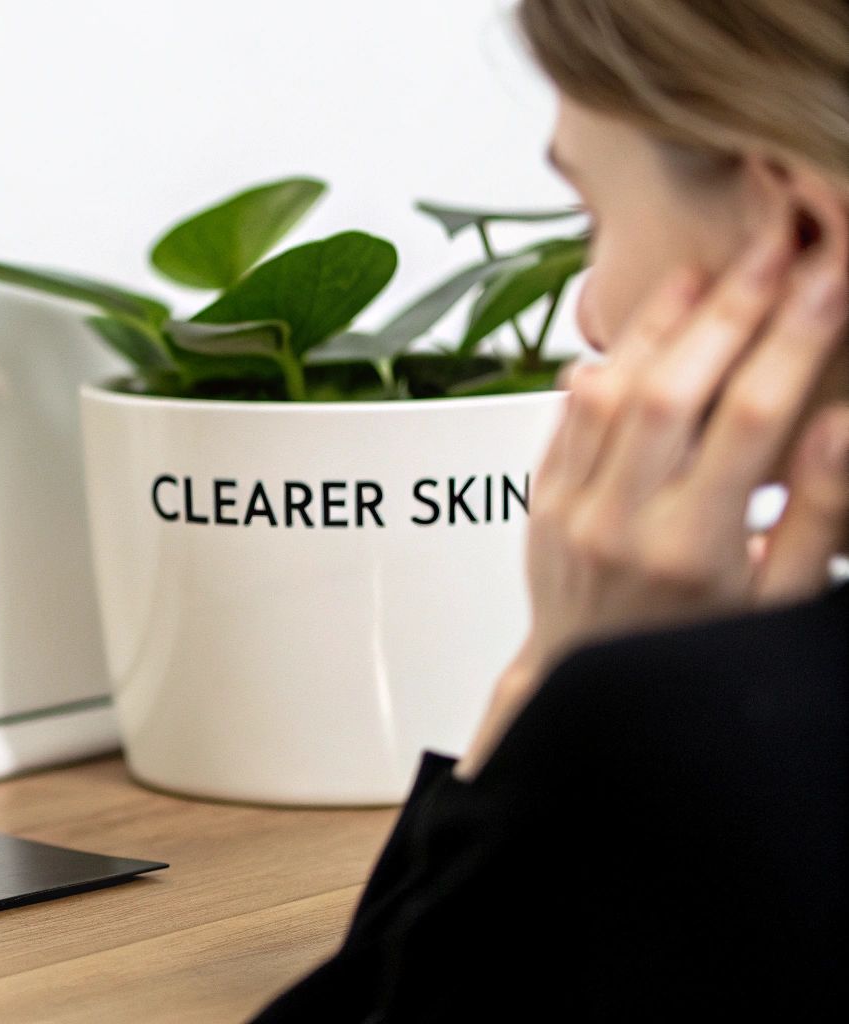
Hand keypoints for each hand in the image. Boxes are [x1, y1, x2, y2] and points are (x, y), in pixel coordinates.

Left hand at [457, 213, 848, 778]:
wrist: (585, 695)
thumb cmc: (696, 653)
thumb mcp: (778, 602)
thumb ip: (812, 515)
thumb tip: (841, 424)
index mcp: (694, 549)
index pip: (750, 418)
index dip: (793, 336)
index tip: (830, 272)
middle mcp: (620, 522)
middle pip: (674, 388)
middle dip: (733, 306)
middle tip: (779, 241)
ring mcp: (568, 509)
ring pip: (609, 391)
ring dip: (662, 322)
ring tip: (715, 269)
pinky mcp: (538, 500)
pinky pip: (567, 415)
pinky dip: (607, 362)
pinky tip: (645, 324)